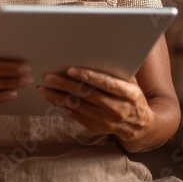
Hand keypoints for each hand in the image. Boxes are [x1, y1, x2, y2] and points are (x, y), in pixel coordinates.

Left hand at [36, 67, 155, 143]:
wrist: (139, 125)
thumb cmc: (132, 96)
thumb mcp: (132, 82)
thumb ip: (117, 71)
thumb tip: (97, 53)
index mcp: (128, 94)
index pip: (105, 83)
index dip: (87, 76)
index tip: (70, 69)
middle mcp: (117, 108)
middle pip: (87, 94)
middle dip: (65, 84)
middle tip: (48, 76)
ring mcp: (105, 121)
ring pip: (77, 106)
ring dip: (58, 97)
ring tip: (43, 88)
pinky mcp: (96, 128)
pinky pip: (75, 116)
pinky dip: (62, 107)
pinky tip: (52, 99)